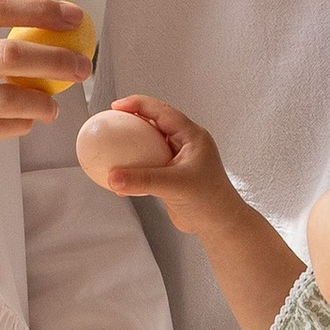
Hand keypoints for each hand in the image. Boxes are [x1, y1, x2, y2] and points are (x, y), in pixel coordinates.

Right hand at [0, 0, 89, 190]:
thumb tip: (24, 41)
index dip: (42, 9)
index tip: (75, 17)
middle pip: (11, 54)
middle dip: (58, 59)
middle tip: (83, 66)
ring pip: (7, 99)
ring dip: (43, 101)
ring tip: (56, 105)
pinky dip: (18, 125)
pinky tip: (26, 123)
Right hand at [81, 90, 236, 235]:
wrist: (219, 225)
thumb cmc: (210, 201)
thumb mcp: (174, 185)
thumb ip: (143, 180)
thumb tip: (113, 176)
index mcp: (192, 136)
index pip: (162, 112)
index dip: (139, 104)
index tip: (117, 106)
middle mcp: (185, 144)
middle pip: (155, 123)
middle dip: (132, 120)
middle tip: (111, 121)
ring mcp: (178, 160)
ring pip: (150, 145)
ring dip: (131, 146)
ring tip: (111, 146)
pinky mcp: (171, 176)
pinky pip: (148, 166)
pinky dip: (134, 168)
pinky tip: (118, 177)